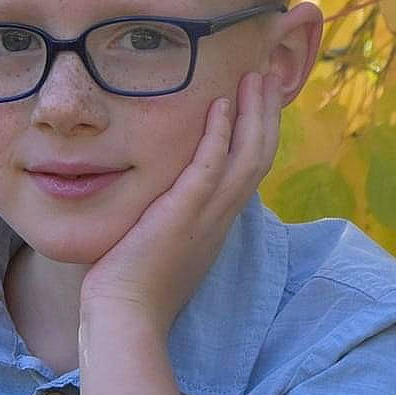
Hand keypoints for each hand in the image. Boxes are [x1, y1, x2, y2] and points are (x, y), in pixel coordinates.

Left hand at [80, 69, 280, 329]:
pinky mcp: (184, 214)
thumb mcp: (159, 246)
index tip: (259, 103)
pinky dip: (220, 133)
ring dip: (255, 113)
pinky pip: (210, 165)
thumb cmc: (132, 289)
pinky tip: (220, 103)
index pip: (248, 171)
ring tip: (257, 77)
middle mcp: (221, 218)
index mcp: (217, 224)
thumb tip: (154, 202)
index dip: (258, 135)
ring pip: (248, 155)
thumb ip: (166, 219)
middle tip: (270, 77)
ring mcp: (207, 216)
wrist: (125, 317)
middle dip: (267, 114)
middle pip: (260, 156)